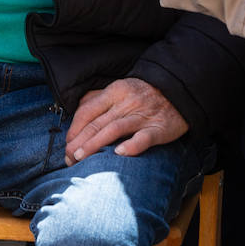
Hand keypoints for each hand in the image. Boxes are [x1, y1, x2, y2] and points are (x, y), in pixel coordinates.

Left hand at [64, 78, 187, 164]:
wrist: (178, 91)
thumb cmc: (143, 93)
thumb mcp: (119, 88)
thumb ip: (98, 98)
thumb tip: (77, 110)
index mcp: (114, 92)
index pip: (87, 111)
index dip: (74, 128)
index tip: (66, 143)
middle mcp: (126, 103)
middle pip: (97, 123)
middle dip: (79, 142)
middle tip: (68, 157)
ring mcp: (142, 116)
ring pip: (114, 130)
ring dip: (95, 144)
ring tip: (81, 157)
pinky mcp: (159, 128)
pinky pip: (143, 137)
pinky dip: (131, 145)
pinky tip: (119, 153)